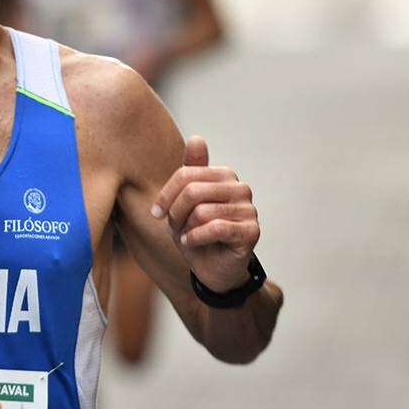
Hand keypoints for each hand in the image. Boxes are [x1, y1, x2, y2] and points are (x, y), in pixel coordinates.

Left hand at [152, 136, 259, 292]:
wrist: (212, 270)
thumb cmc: (196, 232)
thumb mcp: (184, 202)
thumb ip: (190, 171)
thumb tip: (197, 138)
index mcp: (223, 176)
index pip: (186, 175)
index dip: (165, 195)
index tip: (156, 213)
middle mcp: (240, 188)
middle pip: (192, 191)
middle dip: (176, 213)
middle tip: (175, 228)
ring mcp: (249, 209)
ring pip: (201, 212)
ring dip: (185, 229)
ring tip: (188, 236)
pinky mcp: (251, 231)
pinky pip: (214, 228)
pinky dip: (195, 238)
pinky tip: (193, 243)